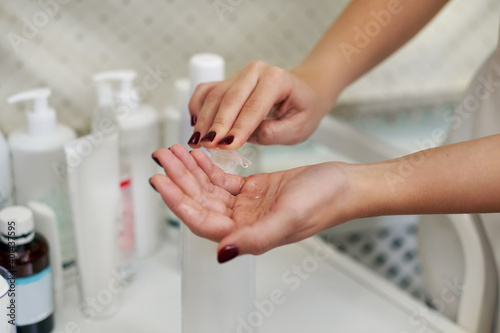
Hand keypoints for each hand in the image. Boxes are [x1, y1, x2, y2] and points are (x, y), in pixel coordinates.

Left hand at [150, 145, 354, 262]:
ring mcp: (246, 206)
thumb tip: (223, 253)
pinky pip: (222, 180)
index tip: (161, 181)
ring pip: (208, 189)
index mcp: (248, 235)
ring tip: (173, 151)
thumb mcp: (290, 217)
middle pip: (200, 202)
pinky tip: (197, 155)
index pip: (202, 220)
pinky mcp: (253, 190)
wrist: (343, 184)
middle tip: (162, 156)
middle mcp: (243, 223)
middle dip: (179, 179)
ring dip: (189, 171)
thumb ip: (256, 238)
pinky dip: (207, 167)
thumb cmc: (324, 201)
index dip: (178, 202)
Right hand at [187, 61, 327, 149]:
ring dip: (203, 119)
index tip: (227, 145)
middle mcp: (255, 71)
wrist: (303, 92)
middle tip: (207, 146)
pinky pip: (206, 91)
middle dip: (217, 124)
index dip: (240, 127)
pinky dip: (197, 106)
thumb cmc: (303, 110)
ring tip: (197, 142)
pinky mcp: (227, 81)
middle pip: (230, 98)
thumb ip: (277, 132)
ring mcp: (239, 74)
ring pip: (215, 95)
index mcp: (277, 79)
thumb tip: (251, 134)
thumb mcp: (299, 127)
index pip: (254, 106)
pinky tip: (194, 125)